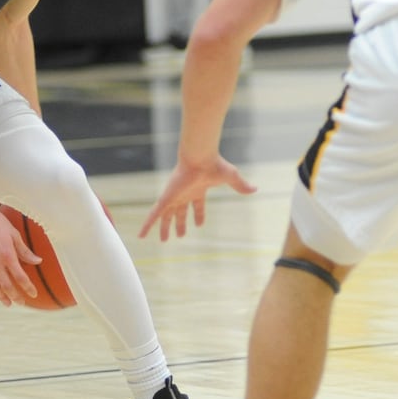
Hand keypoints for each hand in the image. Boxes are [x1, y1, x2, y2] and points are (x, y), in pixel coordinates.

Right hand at [0, 202, 42, 304]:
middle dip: (16, 297)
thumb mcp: (14, 234)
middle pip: (7, 285)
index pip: (20, 277)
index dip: (28, 288)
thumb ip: (25, 250)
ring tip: (7, 304)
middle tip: (22, 303)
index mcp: (8, 256)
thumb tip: (38, 261)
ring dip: (0, 296)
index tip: (34, 295)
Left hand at [139, 155, 256, 240]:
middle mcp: (184, 194)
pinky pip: (154, 214)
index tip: (200, 224)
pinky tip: (141, 235)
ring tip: (163, 240)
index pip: (197, 206)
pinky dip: (147, 225)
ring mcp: (174, 196)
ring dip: (165, 228)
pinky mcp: (166, 198)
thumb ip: (241, 185)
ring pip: (166, 216)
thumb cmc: (215, 165)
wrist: (200, 157)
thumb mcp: (231, 178)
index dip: (199, 215)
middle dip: (179, 224)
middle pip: (180, 212)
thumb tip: (256, 189)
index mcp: (197, 190)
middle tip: (179, 236)